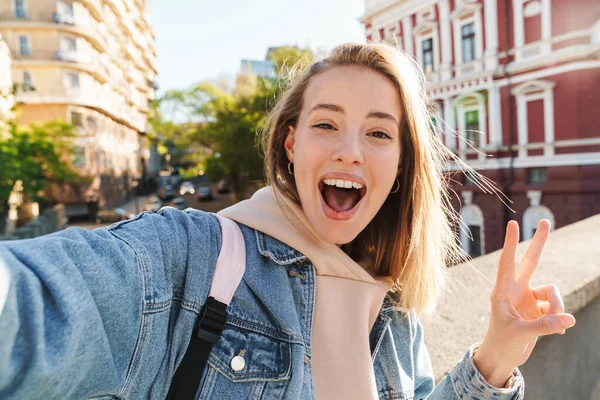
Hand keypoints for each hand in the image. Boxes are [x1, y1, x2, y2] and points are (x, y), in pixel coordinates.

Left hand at [473, 219, 575, 387]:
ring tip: (557, 326)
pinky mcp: (538, 308)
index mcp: (502, 291)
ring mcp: (528, 297)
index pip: (507, 263)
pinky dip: (560, 318)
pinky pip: (557, 307)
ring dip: (559, 307)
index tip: (513, 224)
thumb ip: (544, 326)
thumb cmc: (502, 343)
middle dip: (539, 242)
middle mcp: (516, 290)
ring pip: (553, 292)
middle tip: (545, 220)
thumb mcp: (521, 334)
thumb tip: (570, 319)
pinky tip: (558, 332)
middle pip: (531, 261)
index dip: (511, 244)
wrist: (503, 356)